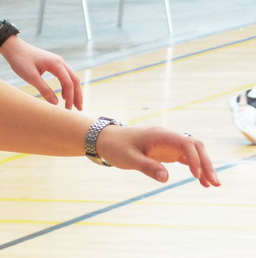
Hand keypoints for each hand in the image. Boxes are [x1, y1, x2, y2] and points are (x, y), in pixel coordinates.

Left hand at [0, 35, 82, 109]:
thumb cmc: (20, 60)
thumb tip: (56, 103)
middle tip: (79, 109)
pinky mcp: (53, 63)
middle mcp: (60, 61)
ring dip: (73, 91)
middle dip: (77, 95)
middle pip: (74, 80)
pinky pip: (64, 75)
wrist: (13, 47)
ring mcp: (57, 61)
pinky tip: (63, 95)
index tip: (67, 110)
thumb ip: (44, 89)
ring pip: (71, 77)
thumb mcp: (31, 77)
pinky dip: (66, 86)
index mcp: (56, 64)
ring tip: (73, 104)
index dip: (70, 98)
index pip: (68, 83)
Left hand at [96, 125, 220, 186]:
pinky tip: (201, 182)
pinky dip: (195, 168)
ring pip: (193, 152)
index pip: (185, 142)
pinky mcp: (166, 151)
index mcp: (159, 135)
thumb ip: (147, 167)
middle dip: (206, 162)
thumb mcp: (128, 158)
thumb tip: (166, 178)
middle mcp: (166, 137)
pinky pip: (185, 158)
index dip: (195, 158)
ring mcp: (167, 143)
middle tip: (214, 182)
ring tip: (213, 185)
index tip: (196, 175)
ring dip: (204, 166)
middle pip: (194, 146)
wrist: (105, 140)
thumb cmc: (116, 147)